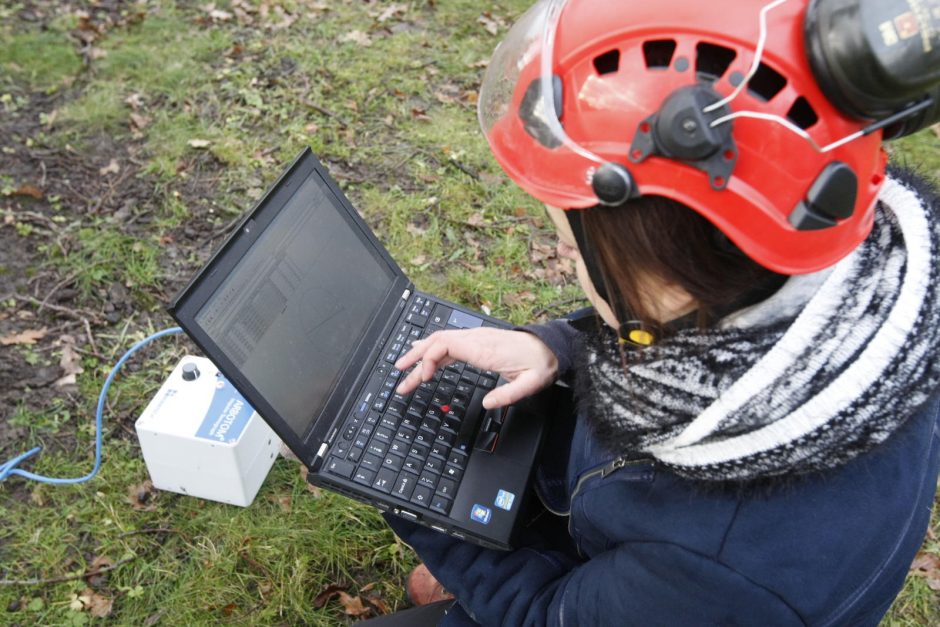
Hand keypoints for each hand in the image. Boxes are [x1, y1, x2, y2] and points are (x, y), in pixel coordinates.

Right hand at [394, 328, 558, 409]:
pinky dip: (432, 351)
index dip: (429, 360)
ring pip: (439, 341)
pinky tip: (422, 356)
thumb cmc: (539, 363)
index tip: (422, 378)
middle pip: (436, 342)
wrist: (550, 348)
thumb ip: (508, 394)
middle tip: (399, 374)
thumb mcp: (530, 383)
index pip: (445, 345)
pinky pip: (448, 344)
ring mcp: (475, 339)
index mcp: (484, 348)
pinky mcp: (476, 343)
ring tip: (402, 368)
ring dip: (419, 354)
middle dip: (415, 357)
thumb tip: (486, 405)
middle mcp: (476, 339)